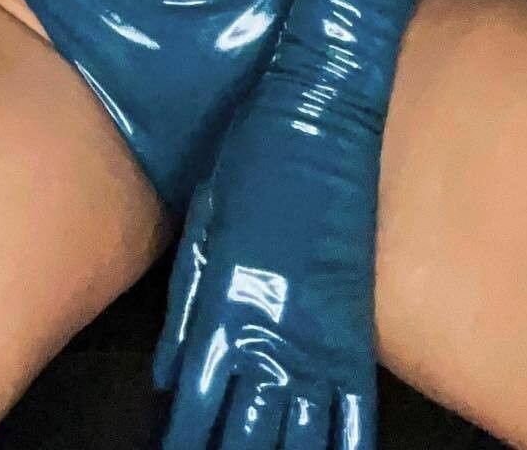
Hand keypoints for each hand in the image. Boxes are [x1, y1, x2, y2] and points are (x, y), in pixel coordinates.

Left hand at [151, 62, 381, 448]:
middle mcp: (268, 337)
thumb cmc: (254, 154)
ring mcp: (318, 337)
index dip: (184, 444)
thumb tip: (169, 376)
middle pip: (246, 436)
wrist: (324, 110)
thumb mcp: (204, 222)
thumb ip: (186, 307)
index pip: (196, 410)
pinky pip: (353, 410)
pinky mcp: (356, 328)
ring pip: (299, 434)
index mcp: (221, 310)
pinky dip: (344, 445)